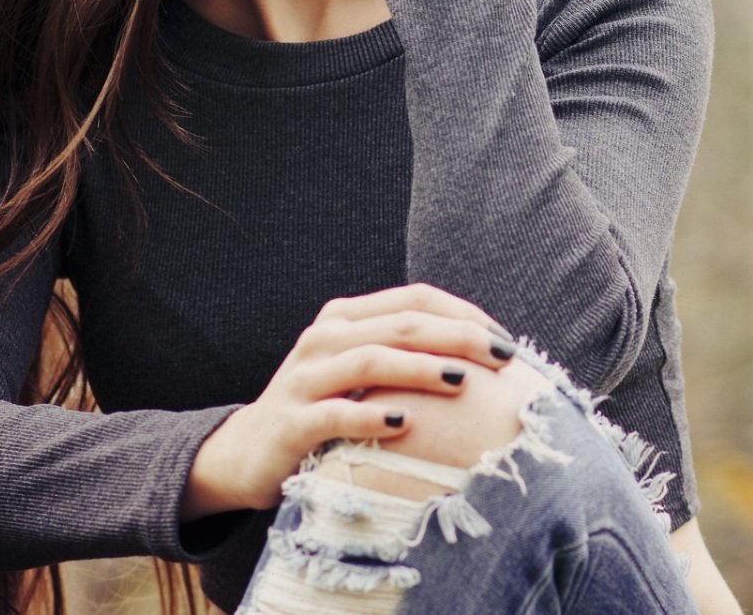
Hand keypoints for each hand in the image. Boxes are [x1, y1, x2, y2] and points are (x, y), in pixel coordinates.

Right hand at [180, 283, 517, 516]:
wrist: (246, 453)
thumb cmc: (323, 410)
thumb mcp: (361, 372)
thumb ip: (406, 355)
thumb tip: (485, 357)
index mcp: (347, 317)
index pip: (415, 299)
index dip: (464, 314)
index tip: (506, 341)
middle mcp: (324, 338)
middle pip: (401, 325)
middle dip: (458, 337)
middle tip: (503, 356)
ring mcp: (303, 378)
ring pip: (369, 361)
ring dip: (420, 369)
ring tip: (462, 382)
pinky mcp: (289, 423)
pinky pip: (333, 415)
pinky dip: (370, 417)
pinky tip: (403, 424)